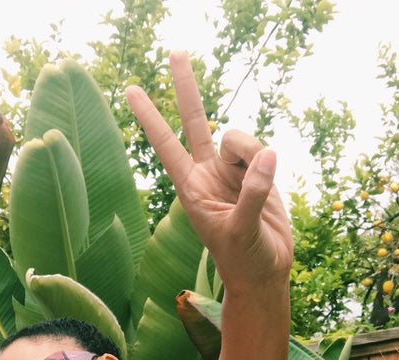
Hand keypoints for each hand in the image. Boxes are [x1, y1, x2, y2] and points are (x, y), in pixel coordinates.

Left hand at [126, 51, 292, 289]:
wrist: (265, 271)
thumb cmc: (243, 259)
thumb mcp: (242, 231)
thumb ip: (253, 193)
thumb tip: (268, 156)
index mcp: (191, 188)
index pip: (165, 145)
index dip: (150, 117)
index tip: (130, 90)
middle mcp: (207, 172)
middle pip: (195, 119)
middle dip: (186, 86)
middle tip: (174, 50)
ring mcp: (231, 170)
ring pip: (239, 137)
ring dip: (252, 154)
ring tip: (258, 186)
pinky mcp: (255, 172)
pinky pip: (261, 149)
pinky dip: (268, 162)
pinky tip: (268, 181)